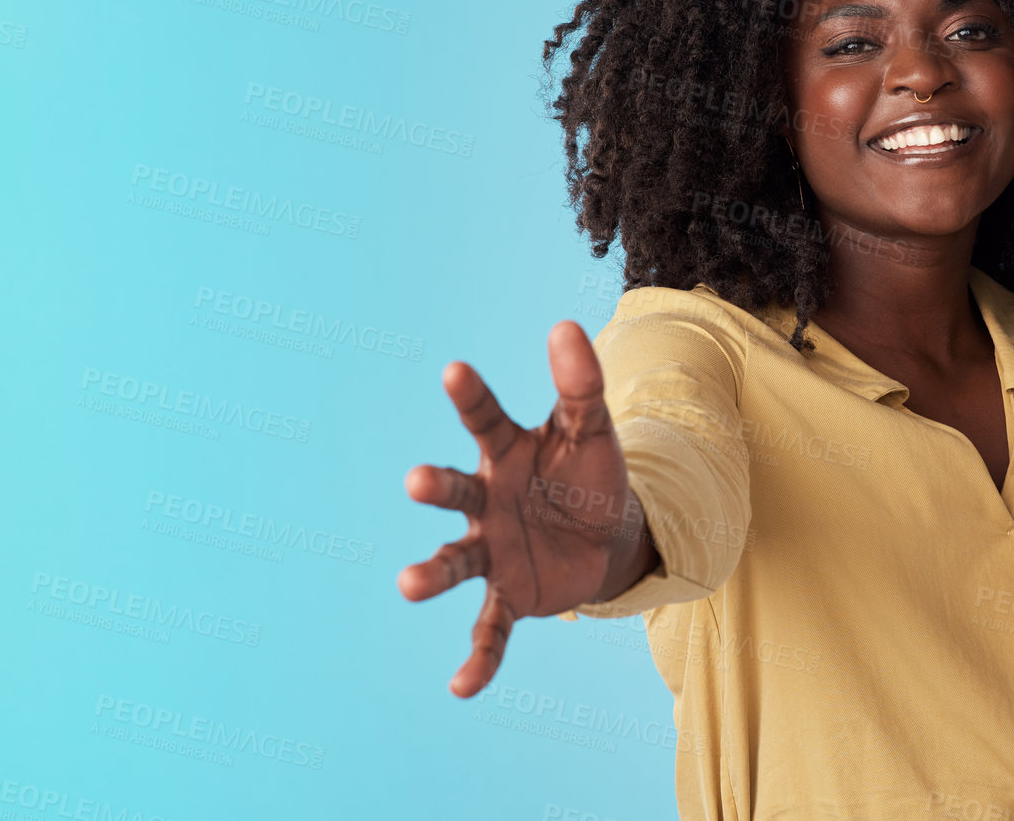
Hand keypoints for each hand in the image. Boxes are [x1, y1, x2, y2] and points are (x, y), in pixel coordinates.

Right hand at [398, 321, 653, 697]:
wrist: (605, 535)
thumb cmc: (587, 472)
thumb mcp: (593, 428)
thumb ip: (580, 384)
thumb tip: (565, 326)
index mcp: (505, 452)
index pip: (484, 419)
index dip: (470, 397)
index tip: (455, 371)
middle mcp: (486, 500)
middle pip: (455, 490)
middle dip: (436, 486)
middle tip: (415, 481)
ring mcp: (493, 550)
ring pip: (456, 561)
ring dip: (432, 573)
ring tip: (408, 585)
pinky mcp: (510, 597)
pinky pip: (490, 630)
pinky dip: (478, 658)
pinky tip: (461, 688)